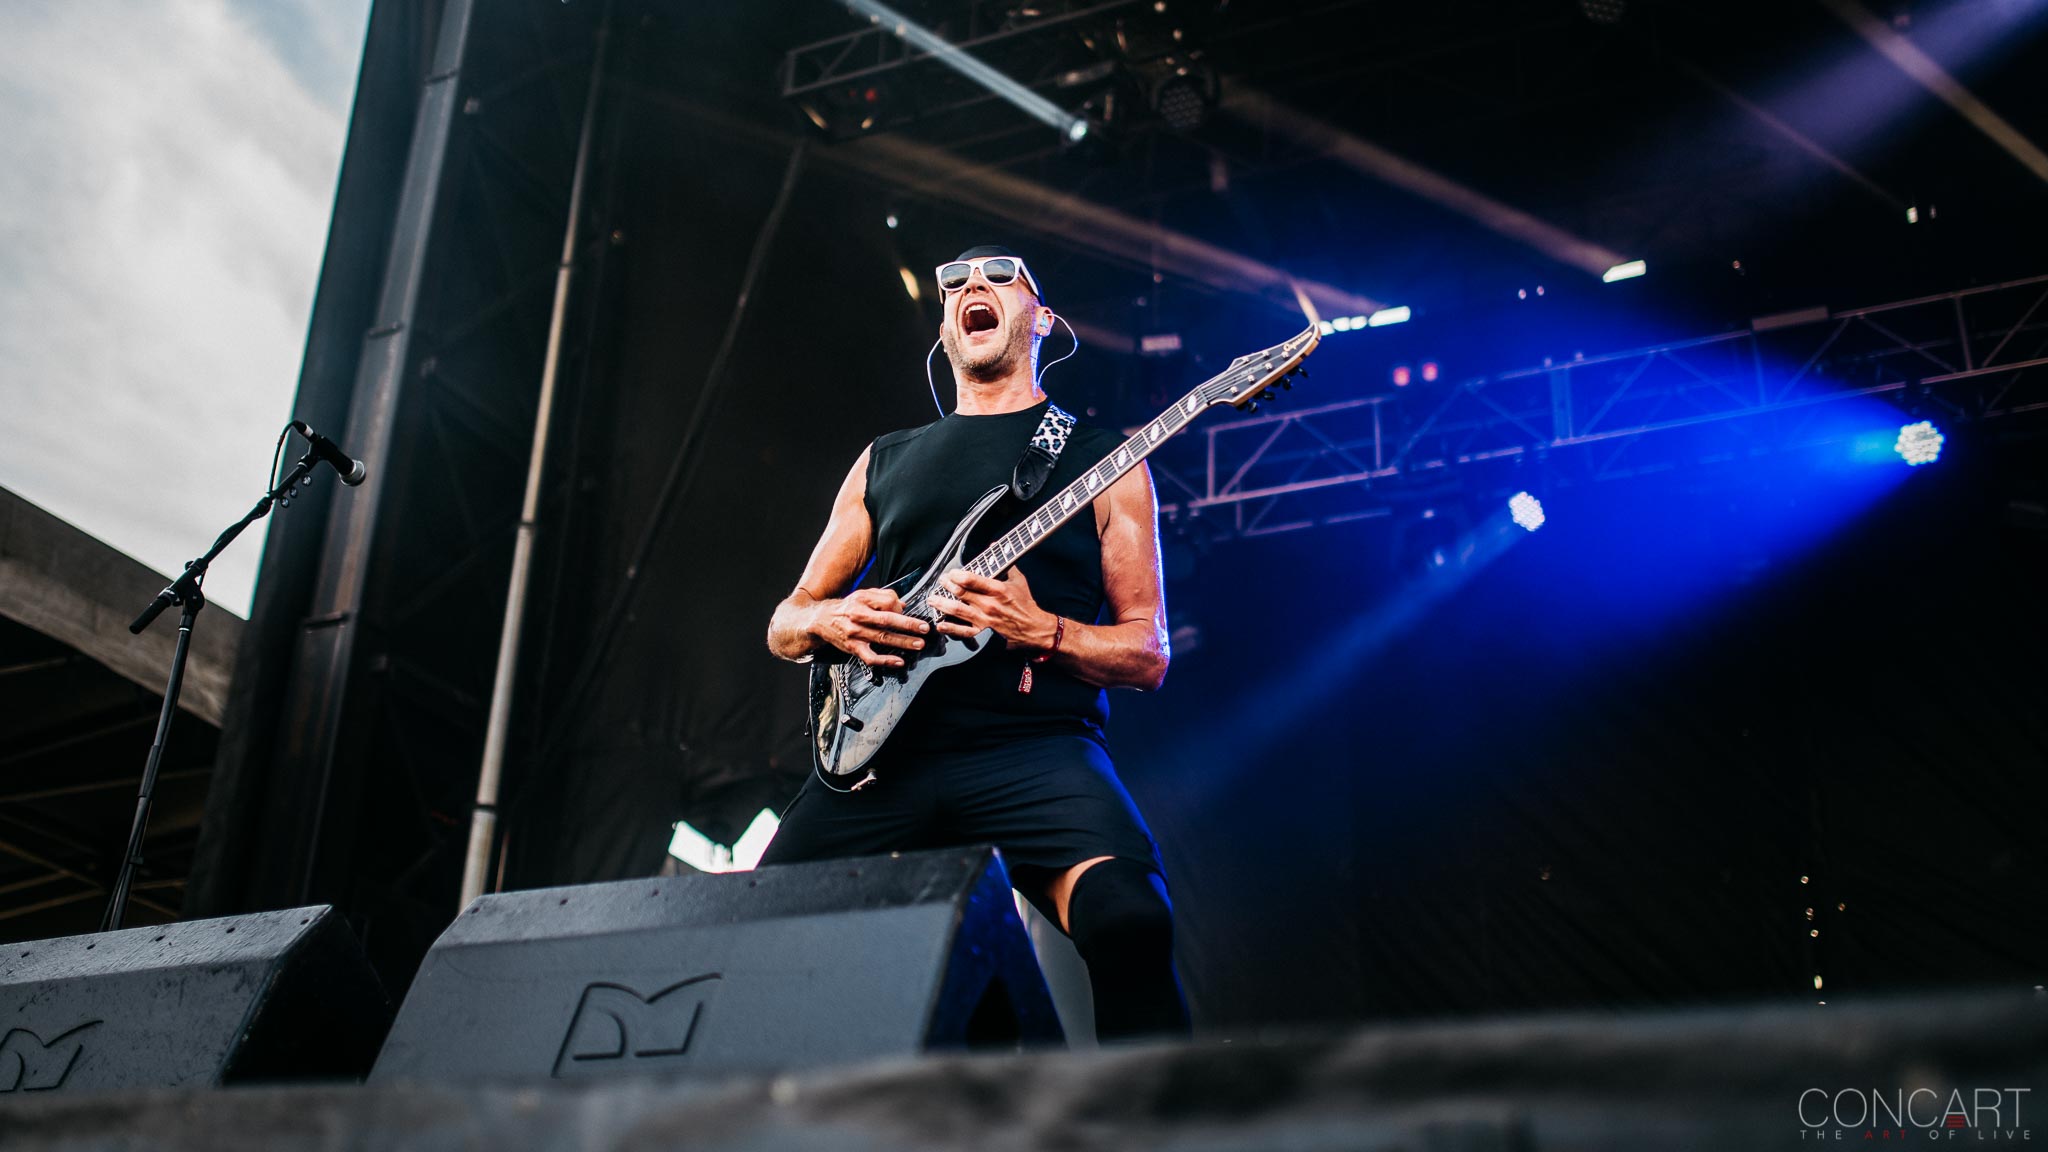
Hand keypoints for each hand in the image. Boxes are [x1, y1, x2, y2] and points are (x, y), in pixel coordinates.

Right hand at [808, 587, 929, 667]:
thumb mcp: (862, 595)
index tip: (909, 612)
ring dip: (903, 642)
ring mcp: (855, 633)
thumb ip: (883, 597)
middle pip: (887, 620)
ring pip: (882, 638)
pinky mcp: (853, 648)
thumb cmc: (846, 607)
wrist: (820, 619)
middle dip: (908, 624)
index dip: (901, 608)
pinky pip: (871, 656)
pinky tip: (899, 661)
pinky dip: (885, 660)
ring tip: (918, 644)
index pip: (887, 602)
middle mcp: (858, 616)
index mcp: (862, 599)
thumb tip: (903, 605)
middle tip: (924, 628)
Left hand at [927, 568, 1055, 649]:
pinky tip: (940, 623)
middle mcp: (989, 604)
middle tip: (940, 581)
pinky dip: (950, 628)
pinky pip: (963, 631)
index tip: (951, 571)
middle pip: (961, 593)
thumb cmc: (1025, 603)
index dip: (957, 574)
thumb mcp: (1018, 579)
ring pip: (958, 610)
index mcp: (997, 589)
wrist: (1033, 628)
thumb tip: (994, 546)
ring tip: (932, 599)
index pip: (972, 579)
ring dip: (942, 604)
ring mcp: (984, 619)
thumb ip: (1005, 563)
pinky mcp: (983, 632)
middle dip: (947, 585)